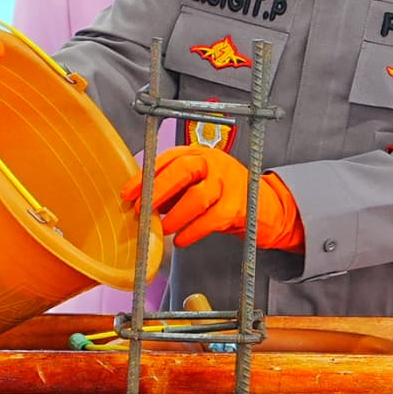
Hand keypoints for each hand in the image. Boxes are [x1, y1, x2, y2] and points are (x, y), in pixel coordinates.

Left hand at [130, 144, 300, 251]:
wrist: (264, 206)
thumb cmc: (222, 195)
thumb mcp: (195, 185)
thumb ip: (171, 191)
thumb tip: (140, 204)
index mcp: (198, 154)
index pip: (167, 159)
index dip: (145, 176)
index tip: (128, 194)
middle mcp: (214, 162)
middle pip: (183, 170)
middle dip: (158, 190)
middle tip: (142, 210)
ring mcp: (229, 182)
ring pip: (198, 196)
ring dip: (176, 216)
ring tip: (164, 229)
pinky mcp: (239, 205)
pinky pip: (212, 219)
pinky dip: (194, 232)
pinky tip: (182, 240)